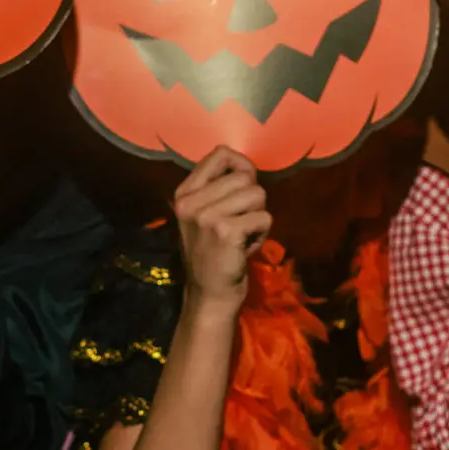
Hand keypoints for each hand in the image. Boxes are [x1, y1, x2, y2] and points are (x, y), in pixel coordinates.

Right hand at [171, 147, 269, 313]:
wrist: (208, 296)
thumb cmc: (213, 254)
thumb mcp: (204, 216)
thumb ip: (219, 188)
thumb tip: (246, 166)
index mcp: (184, 192)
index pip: (221, 153)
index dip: (242, 167)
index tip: (241, 191)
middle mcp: (190, 201)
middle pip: (245, 176)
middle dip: (252, 200)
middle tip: (239, 224)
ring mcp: (206, 216)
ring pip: (258, 195)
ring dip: (258, 217)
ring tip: (243, 235)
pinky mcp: (226, 231)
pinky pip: (264, 217)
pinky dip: (262, 233)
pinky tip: (246, 248)